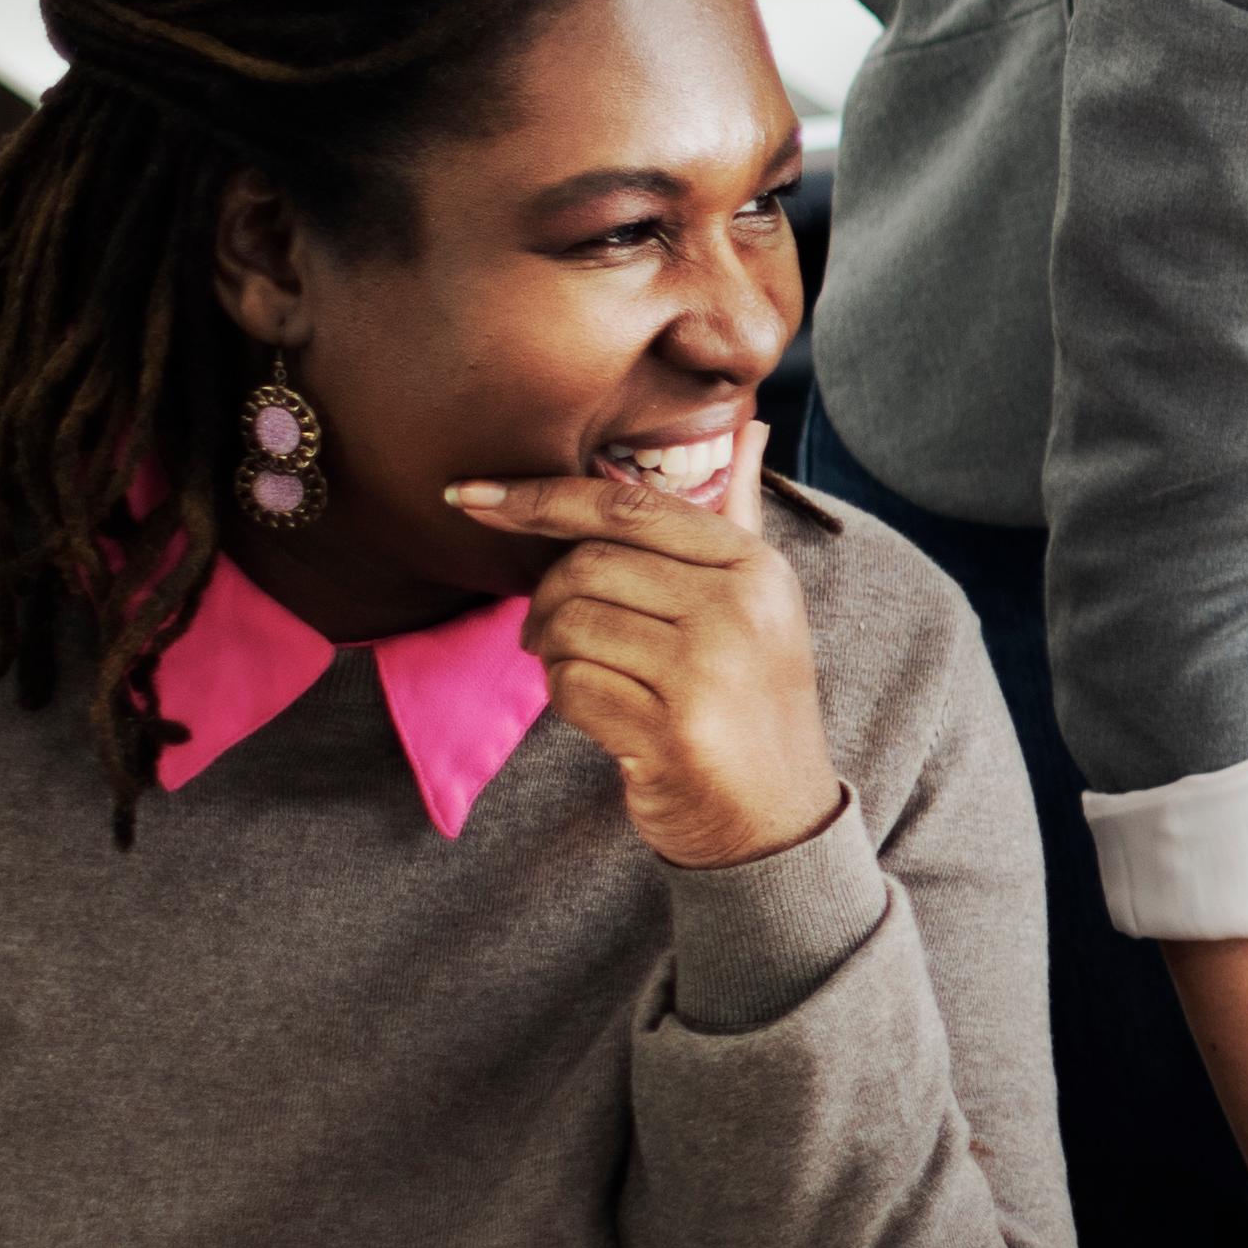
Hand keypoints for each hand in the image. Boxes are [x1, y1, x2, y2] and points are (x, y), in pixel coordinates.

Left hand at [449, 442, 839, 869]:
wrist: (776, 819)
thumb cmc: (750, 702)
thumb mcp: (759, 605)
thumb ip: (736, 518)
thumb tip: (750, 428)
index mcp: (754, 567)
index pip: (627, 506)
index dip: (540, 496)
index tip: (471, 496)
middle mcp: (739, 609)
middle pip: (586, 566)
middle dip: (546, 600)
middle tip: (549, 633)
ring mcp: (709, 669)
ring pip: (571, 625)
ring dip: (554, 654)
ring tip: (584, 673)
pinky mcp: (674, 727)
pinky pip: (571, 687)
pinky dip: (568, 701)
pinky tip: (606, 716)